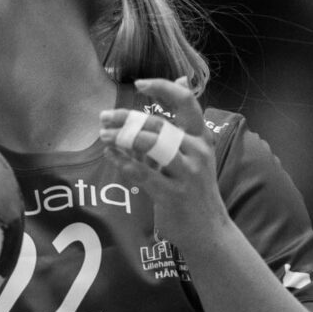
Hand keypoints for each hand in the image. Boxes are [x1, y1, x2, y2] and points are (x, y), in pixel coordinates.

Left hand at [99, 78, 229, 248]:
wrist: (209, 231)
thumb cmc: (194, 188)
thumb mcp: (194, 151)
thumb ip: (180, 121)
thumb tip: (179, 80)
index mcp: (201, 136)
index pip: (185, 101)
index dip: (162, 88)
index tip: (139, 84)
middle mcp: (197, 151)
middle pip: (158, 123)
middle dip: (126, 117)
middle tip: (103, 116)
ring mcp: (187, 173)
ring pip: (151, 144)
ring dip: (122, 137)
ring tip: (103, 135)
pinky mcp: (174, 194)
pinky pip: (142, 173)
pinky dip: (123, 162)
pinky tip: (111, 156)